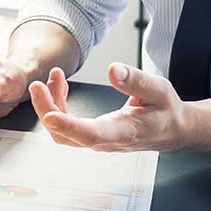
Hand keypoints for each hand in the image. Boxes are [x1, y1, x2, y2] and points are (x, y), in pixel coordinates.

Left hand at [29, 63, 188, 151]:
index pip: (92, 135)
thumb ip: (135, 81)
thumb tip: (113, 70)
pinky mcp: (91, 134)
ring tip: (54, 77)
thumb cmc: (165, 110)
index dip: (69, 127)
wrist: (172, 129)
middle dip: (47, 110)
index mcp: (124, 132)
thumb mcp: (158, 90)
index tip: (49, 116)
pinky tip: (60, 86)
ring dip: (50, 105)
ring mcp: (96, 140)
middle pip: (66, 136)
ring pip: (62, 132)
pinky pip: (66, 125)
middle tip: (37, 85)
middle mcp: (106, 141)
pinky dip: (58, 105)